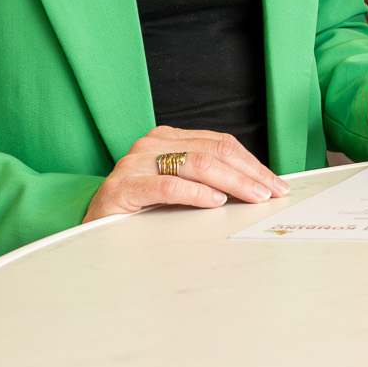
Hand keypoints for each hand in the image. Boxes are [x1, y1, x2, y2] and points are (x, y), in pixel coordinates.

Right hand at [84, 125, 288, 222]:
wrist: (92, 228)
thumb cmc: (139, 209)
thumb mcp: (176, 186)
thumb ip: (207, 179)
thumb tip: (255, 187)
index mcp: (167, 138)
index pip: (220, 143)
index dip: (252, 163)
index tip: (276, 183)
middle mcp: (151, 144)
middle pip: (213, 152)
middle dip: (249, 173)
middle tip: (272, 192)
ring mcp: (134, 164)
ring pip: (196, 164)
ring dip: (232, 183)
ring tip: (252, 197)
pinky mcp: (122, 188)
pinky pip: (167, 186)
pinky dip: (196, 193)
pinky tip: (215, 202)